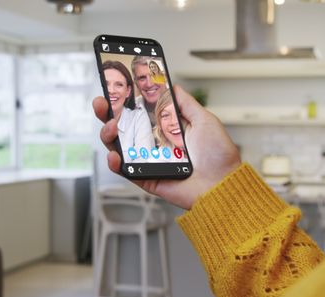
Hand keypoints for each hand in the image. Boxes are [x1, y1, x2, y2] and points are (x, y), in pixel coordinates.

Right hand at [94, 85, 241, 209]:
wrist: (223, 183)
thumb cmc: (218, 155)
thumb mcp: (204, 119)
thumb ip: (184, 103)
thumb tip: (171, 85)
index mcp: (165, 128)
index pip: (138, 112)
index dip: (123, 101)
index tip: (113, 89)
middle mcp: (153, 144)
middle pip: (122, 127)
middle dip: (107, 113)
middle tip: (101, 103)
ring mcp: (147, 161)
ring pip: (118, 147)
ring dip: (108, 134)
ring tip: (111, 126)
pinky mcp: (146, 178)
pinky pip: (125, 171)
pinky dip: (115, 163)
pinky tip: (114, 154)